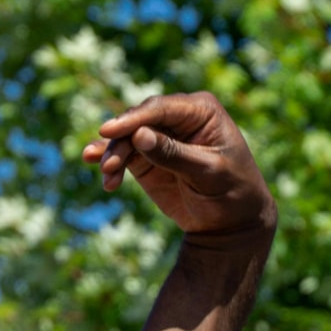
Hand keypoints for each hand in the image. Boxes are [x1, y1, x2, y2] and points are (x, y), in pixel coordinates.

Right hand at [82, 92, 275, 245]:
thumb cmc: (231, 192)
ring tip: (107, 178)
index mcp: (201, 110)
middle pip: (139, 120)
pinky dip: (110, 162)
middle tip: (109, 166)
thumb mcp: (207, 173)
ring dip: (113, 155)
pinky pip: (124, 154)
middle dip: (120, 141)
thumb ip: (174, 155)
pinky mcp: (147, 157)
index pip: (162, 108)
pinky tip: (100, 171)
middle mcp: (178, 118)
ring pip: (127, 138)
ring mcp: (160, 136)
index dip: (134, 119)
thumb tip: (139, 135)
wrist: (231, 223)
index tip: (109, 131)